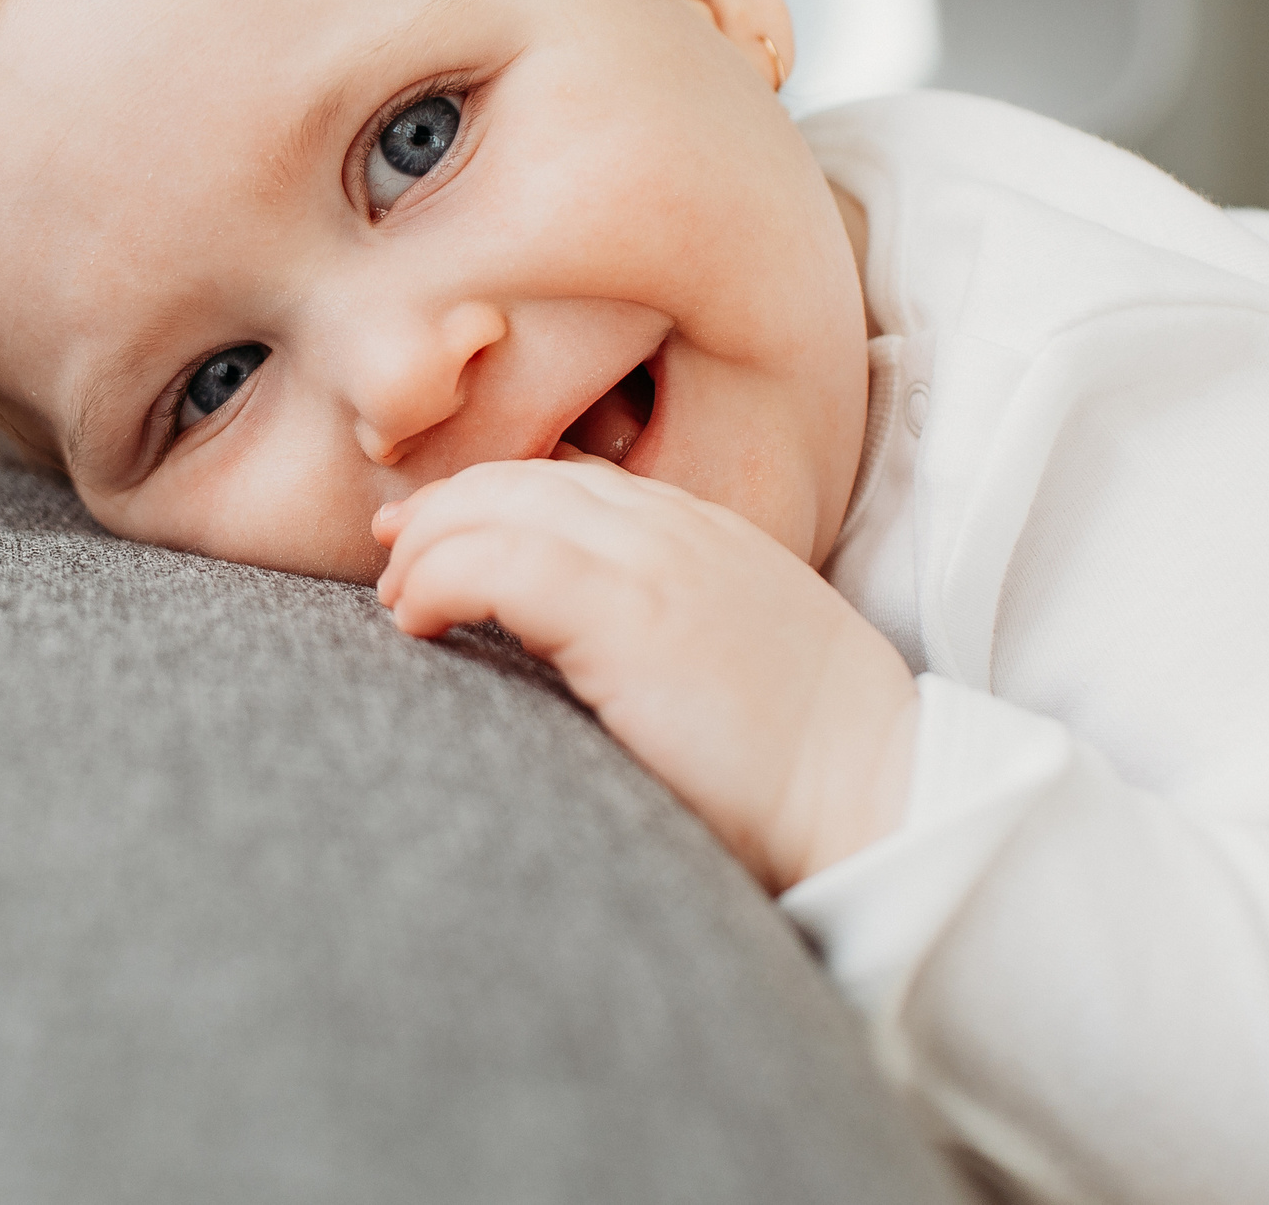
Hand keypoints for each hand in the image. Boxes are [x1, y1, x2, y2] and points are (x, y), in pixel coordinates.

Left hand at [373, 449, 918, 892]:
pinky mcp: (625, 611)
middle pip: (524, 478)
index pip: (575, 479)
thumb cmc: (808, 759)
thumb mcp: (737, 660)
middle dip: (444, 509)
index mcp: (707, 532)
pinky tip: (417, 620)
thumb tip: (585, 652)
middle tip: (393, 556)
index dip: (493, 495)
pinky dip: (438, 580)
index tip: (434, 531)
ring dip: (430, 547)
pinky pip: (497, 563)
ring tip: (399, 600)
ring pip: (498, 506)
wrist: (875, 791)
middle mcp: (676, 527)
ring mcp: (652, 560)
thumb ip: (665, 628)